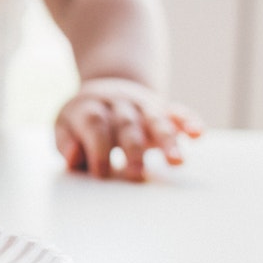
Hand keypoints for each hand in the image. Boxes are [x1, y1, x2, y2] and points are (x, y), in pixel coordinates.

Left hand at [54, 78, 203, 181]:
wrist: (108, 88)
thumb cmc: (83, 119)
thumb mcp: (64, 125)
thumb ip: (66, 142)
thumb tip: (73, 159)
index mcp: (90, 107)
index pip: (95, 125)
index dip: (98, 148)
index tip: (101, 174)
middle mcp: (119, 105)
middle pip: (127, 124)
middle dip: (132, 149)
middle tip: (135, 175)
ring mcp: (143, 106)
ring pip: (156, 121)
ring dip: (167, 140)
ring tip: (177, 162)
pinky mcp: (163, 109)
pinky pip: (178, 112)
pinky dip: (189, 122)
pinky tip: (198, 135)